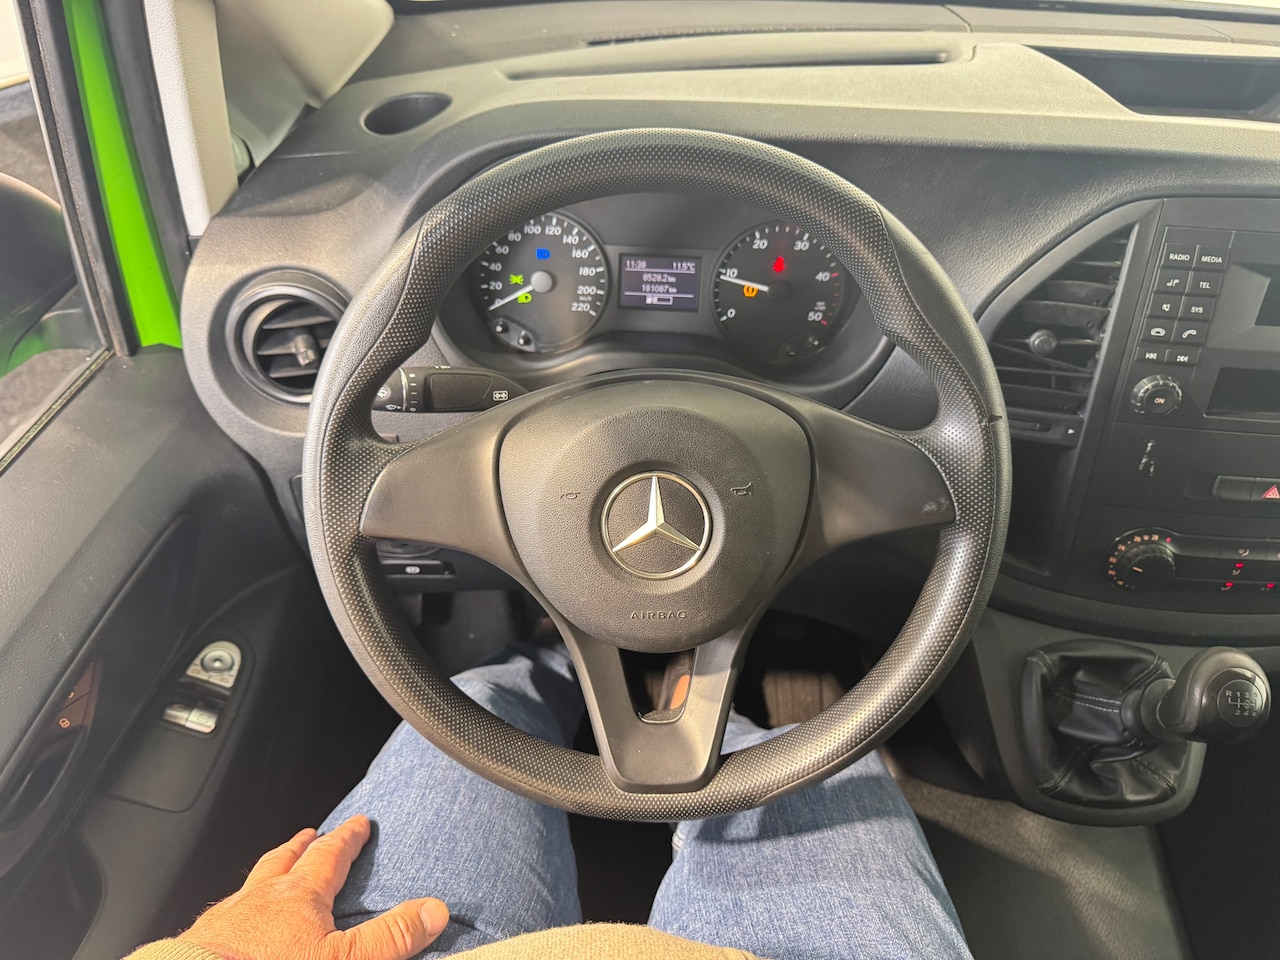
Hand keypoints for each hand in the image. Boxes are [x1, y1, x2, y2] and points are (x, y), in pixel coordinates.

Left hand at [177, 814, 448, 959]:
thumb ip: (390, 936)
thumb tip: (434, 910)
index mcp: (299, 895)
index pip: (330, 855)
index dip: (347, 839)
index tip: (358, 824)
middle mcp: (260, 898)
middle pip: (284, 860)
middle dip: (302, 846)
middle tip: (311, 835)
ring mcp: (225, 919)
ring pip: (250, 884)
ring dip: (266, 873)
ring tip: (273, 871)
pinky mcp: (197, 944)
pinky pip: (220, 915)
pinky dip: (233, 911)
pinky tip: (231, 922)